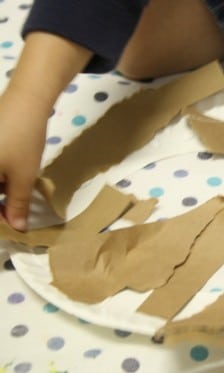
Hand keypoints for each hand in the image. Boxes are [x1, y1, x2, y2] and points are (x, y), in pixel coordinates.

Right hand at [0, 32, 92, 229]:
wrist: (25, 102)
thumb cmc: (22, 140)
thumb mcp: (23, 177)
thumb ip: (16, 205)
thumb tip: (17, 228)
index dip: (0, 217)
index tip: (12, 227)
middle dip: (0, 206)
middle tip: (15, 216)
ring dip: (0, 193)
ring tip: (15, 199)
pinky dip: (0, 178)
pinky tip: (11, 181)